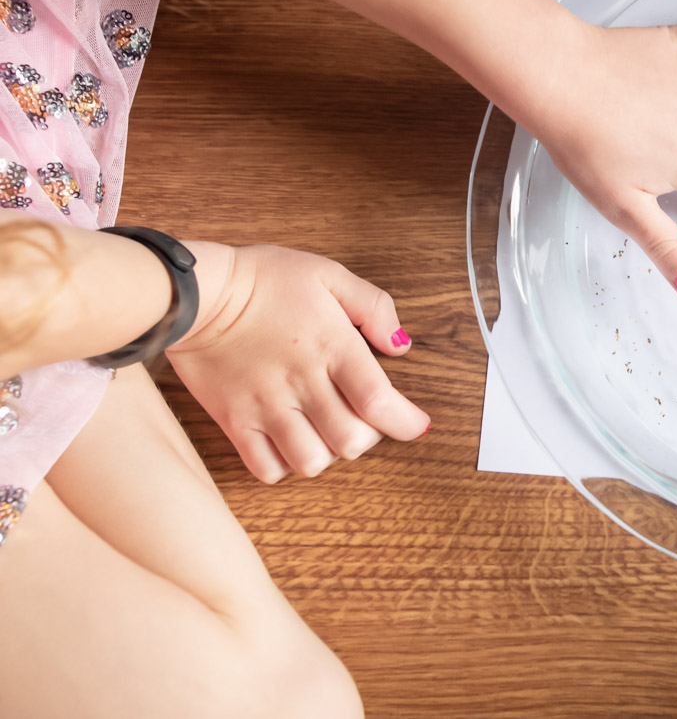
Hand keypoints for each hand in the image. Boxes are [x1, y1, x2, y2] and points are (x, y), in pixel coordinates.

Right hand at [166, 242, 428, 482]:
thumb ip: (373, 307)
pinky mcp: (234, 420)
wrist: (196, 291)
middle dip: (367, 438)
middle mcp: (302, 383)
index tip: (416, 425)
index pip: (379, 403)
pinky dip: (284, 466)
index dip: (406, 423)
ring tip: (322, 432)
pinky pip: (265, 467)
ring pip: (311, 461)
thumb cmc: (264, 279)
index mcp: (332, 347)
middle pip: (350, 442)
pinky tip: (288, 443)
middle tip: (360, 420)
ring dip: (327, 454)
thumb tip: (401, 345)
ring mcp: (266, 406)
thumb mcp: (328, 274)